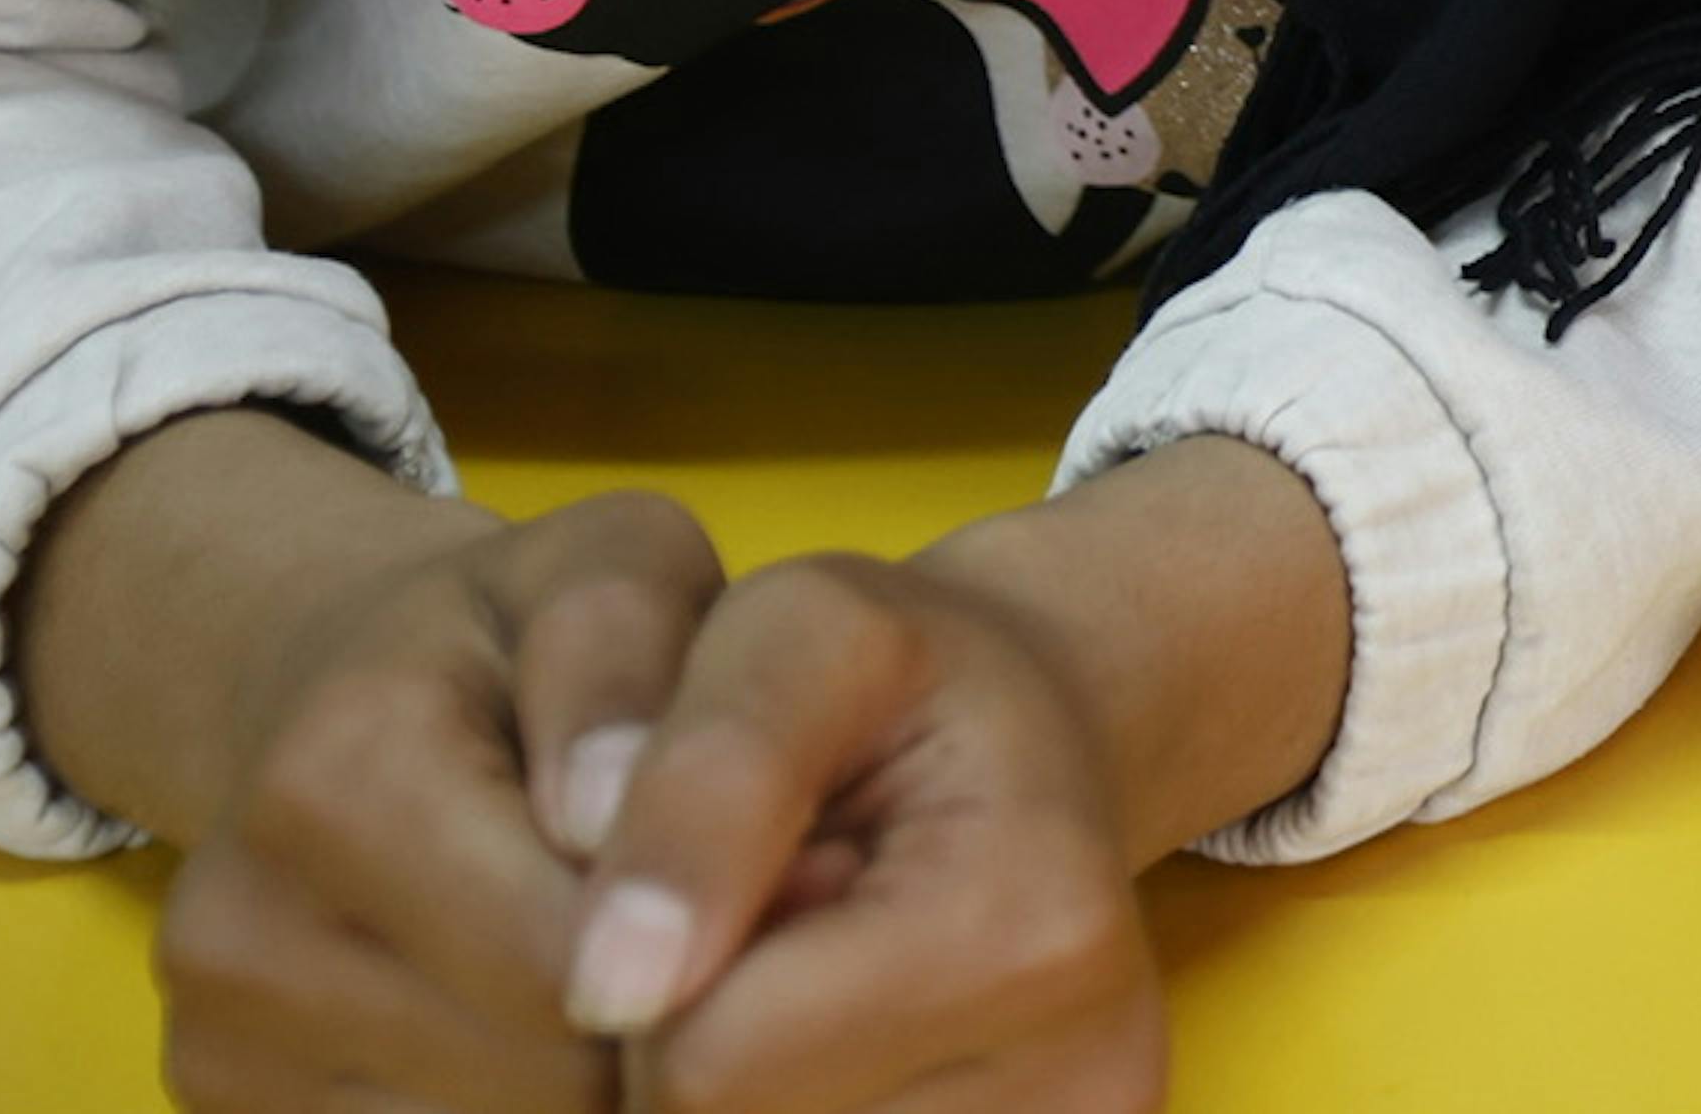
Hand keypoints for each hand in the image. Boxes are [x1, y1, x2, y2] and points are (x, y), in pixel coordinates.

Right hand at [147, 476, 721, 1113]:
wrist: (348, 698)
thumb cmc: (523, 632)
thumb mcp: (611, 568)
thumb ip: (625, 665)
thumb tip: (606, 817)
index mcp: (335, 774)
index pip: (561, 957)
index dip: (712, 941)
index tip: (807, 885)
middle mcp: (235, 927)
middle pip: (532, 1074)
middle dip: (664, 1018)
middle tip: (747, 939)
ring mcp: (216, 1041)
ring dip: (600, 1081)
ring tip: (658, 970)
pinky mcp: (231, 1110)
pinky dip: (530, 1109)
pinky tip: (571, 1024)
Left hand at [554, 548, 1168, 1113]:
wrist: (1042, 736)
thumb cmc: (906, 674)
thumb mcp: (797, 632)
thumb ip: (700, 784)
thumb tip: (608, 988)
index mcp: (1032, 931)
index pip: (704, 1066)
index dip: (670, 959)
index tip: (767, 855)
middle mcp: (1093, 1085)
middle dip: (701, 1029)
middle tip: (792, 907)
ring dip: (749, 1074)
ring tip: (822, 969)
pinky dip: (797, 1096)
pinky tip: (851, 1029)